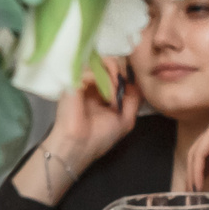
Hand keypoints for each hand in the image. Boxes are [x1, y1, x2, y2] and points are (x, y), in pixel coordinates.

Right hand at [20, 60, 138, 203]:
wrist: (79, 146)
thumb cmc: (100, 136)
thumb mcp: (126, 119)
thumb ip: (134, 100)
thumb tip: (135, 82)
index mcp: (101, 91)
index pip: (114, 71)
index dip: (125, 75)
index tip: (131, 87)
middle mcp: (91, 83)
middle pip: (108, 63)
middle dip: (121, 73)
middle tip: (123, 89)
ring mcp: (81, 81)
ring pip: (102, 64)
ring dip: (114, 80)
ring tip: (116, 98)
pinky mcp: (73, 81)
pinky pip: (93, 72)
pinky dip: (105, 84)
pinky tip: (109, 101)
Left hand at [187, 95, 208, 191]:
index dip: (205, 172)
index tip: (203, 189)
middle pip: (201, 154)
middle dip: (195, 174)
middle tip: (192, 192)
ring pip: (197, 153)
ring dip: (193, 173)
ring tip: (193, 190)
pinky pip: (200, 152)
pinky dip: (197, 168)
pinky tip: (198, 182)